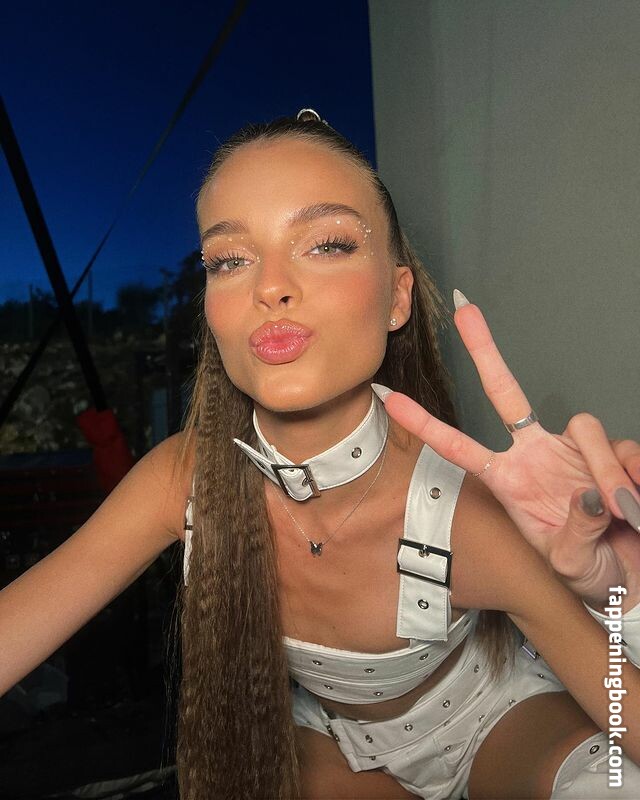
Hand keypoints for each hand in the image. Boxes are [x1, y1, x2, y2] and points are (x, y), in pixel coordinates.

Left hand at [374, 291, 639, 608]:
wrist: (631, 576)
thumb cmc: (592, 574)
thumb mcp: (572, 564)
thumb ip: (575, 532)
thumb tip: (587, 493)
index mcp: (509, 482)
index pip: (458, 446)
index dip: (425, 423)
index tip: (389, 398)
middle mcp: (536, 456)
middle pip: (505, 391)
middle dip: (484, 350)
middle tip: (464, 309)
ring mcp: (572, 450)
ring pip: (583, 425)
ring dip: (604, 468)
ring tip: (624, 513)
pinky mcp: (610, 451)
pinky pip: (622, 447)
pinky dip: (631, 474)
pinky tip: (635, 503)